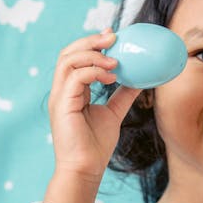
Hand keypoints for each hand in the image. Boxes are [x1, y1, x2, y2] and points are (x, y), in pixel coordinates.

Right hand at [48, 30, 140, 185]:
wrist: (86, 167)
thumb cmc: (96, 144)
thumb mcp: (114, 112)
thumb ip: (123, 94)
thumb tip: (142, 80)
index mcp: (71, 90)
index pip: (76, 58)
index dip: (92, 43)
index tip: (113, 35)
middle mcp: (62, 90)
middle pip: (68, 53)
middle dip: (90, 41)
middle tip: (113, 37)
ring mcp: (60, 97)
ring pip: (68, 61)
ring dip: (93, 55)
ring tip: (115, 60)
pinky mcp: (62, 105)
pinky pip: (75, 78)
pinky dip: (93, 72)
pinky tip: (112, 76)